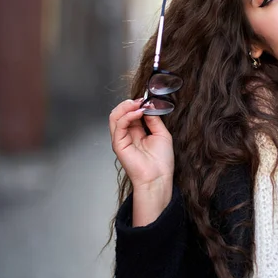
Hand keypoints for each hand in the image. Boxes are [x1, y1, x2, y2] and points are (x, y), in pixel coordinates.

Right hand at [109, 99, 173, 225]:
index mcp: (137, 132)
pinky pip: (119, 125)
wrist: (158, 177)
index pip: (131, 113)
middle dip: (130, 103)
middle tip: (141, 100)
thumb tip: (149, 107)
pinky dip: (127, 115)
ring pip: (115, 116)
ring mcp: (121, 139)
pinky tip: (138, 112)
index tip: (147, 99)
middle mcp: (127, 134)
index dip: (137, 104)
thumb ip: (154, 120)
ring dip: (126, 106)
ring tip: (138, 103)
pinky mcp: (118, 144)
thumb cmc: (161, 161)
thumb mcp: (161, 134)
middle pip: (120, 112)